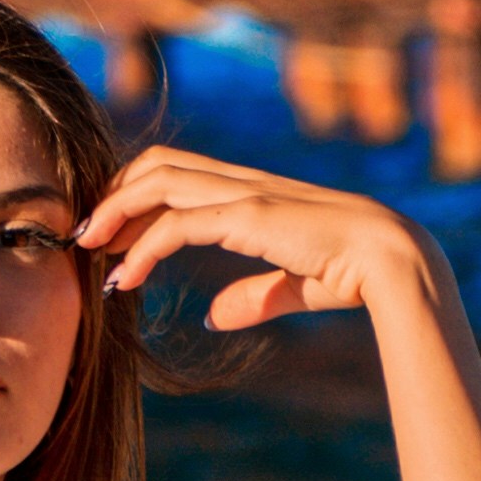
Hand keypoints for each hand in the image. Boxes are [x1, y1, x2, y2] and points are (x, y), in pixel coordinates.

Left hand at [78, 144, 438, 334]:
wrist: (393, 263)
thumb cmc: (355, 273)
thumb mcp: (293, 286)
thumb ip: (254, 295)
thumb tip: (215, 315)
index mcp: (253, 192)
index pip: (179, 172)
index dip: (137, 195)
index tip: (111, 236)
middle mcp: (244, 183)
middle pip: (157, 165)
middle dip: (115, 195)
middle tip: (87, 238)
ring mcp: (245, 194)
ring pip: (158, 182)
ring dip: (115, 213)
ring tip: (88, 250)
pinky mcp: (249, 216)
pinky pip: (176, 225)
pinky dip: (141, 250)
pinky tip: (124, 279)